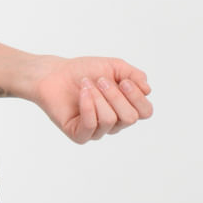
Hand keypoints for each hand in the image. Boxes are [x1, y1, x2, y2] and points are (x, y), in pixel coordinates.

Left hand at [31, 55, 152, 143]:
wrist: (55, 73)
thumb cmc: (84, 71)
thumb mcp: (114, 66)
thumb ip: (134, 75)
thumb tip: (148, 90)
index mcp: (126, 108)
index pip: (145, 112)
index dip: (137, 96)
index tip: (123, 81)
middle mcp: (115, 123)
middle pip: (130, 117)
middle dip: (115, 95)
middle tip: (100, 81)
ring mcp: (97, 131)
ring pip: (110, 119)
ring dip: (97, 97)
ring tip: (85, 85)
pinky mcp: (79, 135)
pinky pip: (90, 125)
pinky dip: (87, 106)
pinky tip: (82, 93)